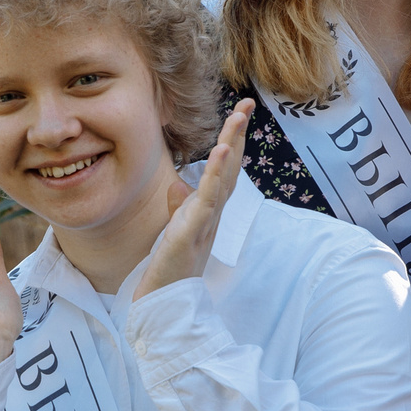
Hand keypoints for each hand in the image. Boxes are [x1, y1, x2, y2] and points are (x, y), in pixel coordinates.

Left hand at [132, 99, 252, 301]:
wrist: (163, 307)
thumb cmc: (170, 271)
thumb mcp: (174, 232)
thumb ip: (178, 208)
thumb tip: (178, 186)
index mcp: (208, 212)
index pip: (225, 170)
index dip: (233, 140)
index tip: (240, 111)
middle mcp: (212, 215)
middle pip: (231, 168)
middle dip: (239, 135)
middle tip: (248, 103)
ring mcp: (204, 224)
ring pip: (223, 180)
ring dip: (231, 146)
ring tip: (237, 118)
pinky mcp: (191, 233)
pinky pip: (205, 201)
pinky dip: (215, 175)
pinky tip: (221, 152)